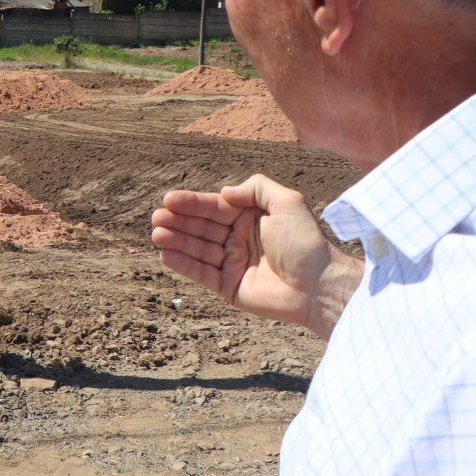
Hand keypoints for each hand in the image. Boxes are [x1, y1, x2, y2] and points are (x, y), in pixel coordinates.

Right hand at [150, 174, 361, 338]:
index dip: (191, 203)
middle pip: (201, 228)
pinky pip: (201, 274)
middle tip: (157, 218)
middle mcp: (239, 239)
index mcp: (250, 219)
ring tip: (157, 234)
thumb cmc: (306, 242)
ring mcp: (233, 264)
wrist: (319, 284)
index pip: (214, 207)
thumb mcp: (287, 202)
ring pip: (198, 249)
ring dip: (175, 241)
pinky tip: (166, 255)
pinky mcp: (229, 287)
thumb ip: (256, 188)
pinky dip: (183, 264)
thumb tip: (224, 192)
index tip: (169, 199)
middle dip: (178, 222)